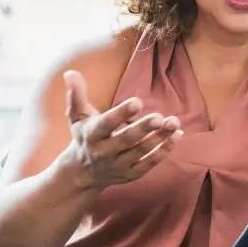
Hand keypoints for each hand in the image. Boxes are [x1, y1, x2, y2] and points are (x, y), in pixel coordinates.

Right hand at [64, 70, 182, 189]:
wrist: (82, 173)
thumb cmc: (84, 137)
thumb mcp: (77, 117)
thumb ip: (76, 95)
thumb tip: (70, 72)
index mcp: (91, 135)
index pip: (106, 124)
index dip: (121, 114)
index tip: (137, 101)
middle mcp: (104, 152)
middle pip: (126, 141)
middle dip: (144, 129)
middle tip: (160, 117)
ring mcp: (119, 165)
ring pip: (141, 152)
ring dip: (160, 138)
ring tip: (174, 122)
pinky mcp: (131, 174)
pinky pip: (149, 163)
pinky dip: (164, 150)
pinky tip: (177, 135)